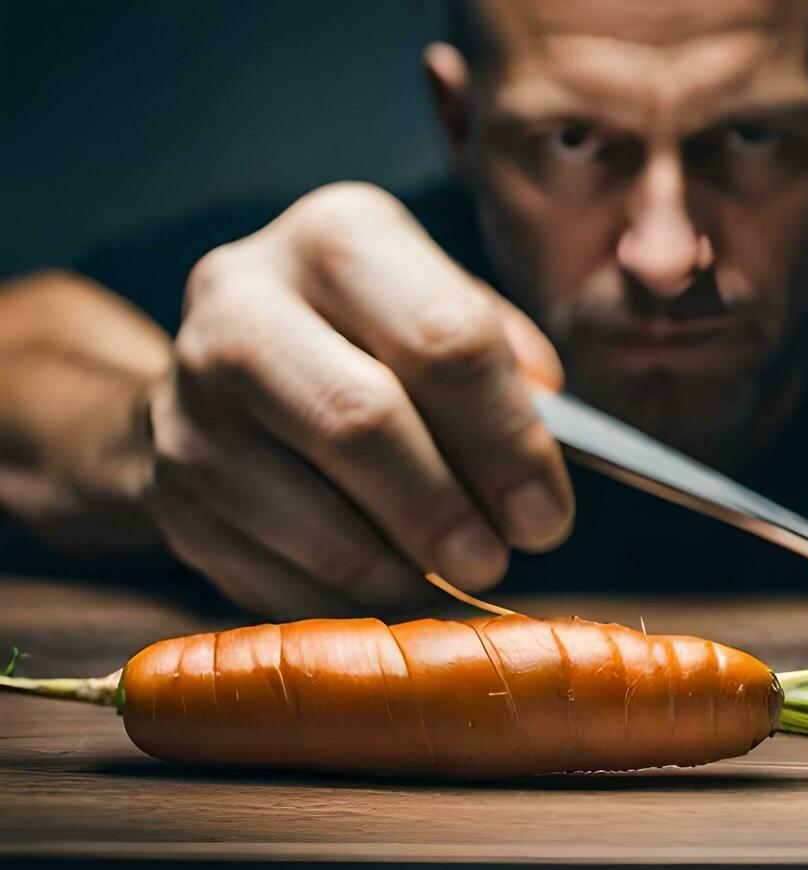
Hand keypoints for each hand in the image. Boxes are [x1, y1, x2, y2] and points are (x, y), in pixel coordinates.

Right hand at [147, 182, 573, 616]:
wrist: (225, 371)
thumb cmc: (374, 343)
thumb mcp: (442, 308)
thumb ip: (506, 362)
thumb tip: (549, 436)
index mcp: (339, 238)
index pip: (447, 339)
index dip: (511, 443)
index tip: (546, 515)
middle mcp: (243, 302)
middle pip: (363, 421)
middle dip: (449, 512)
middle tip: (497, 560)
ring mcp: (189, 400)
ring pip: (315, 517)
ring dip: (402, 571)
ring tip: (449, 580)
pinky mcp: (169, 491)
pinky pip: (273, 576)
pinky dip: (348, 603)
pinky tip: (386, 589)